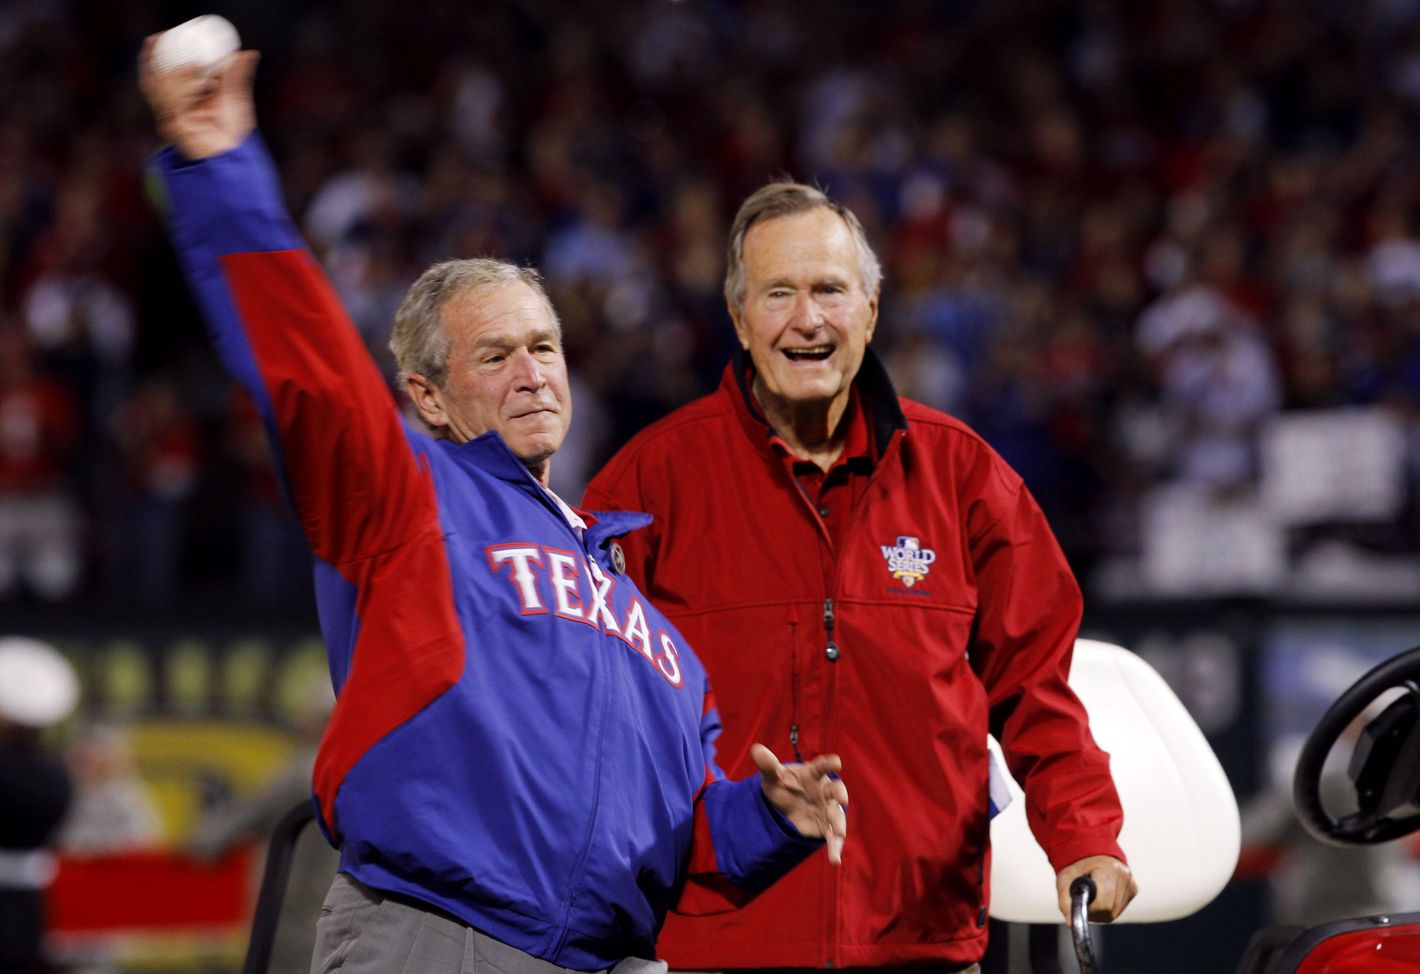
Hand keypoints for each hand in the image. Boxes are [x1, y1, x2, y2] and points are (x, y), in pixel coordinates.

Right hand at [138, 35, 258, 158]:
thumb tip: (249, 53)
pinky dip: (186, 89)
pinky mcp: (174, 126)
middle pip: (153, 78)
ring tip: (207, 78)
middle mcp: (169, 109)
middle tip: (171, 43)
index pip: (157, 73)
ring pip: (162, 87)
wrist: (231, 159)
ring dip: (181, 75)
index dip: (153, 54)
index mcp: (178, 100)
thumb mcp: (235, 98)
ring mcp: (169, 118)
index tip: (160, 36)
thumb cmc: (232, 134)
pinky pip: (173, 102)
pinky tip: (203, 85)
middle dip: (155, 57)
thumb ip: (237, 76)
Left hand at [751, 743, 847, 863]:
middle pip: (836, 791)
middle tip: (842, 799)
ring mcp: (827, 809)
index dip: (828, 764)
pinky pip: (832, 838)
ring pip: (837, 816)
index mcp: (813, 774)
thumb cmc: (781, 786)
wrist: (782, 806)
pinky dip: (835, 848)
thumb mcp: (771, 777)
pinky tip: (835, 860)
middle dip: (841, 794)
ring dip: (839, 824)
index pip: (821, 767)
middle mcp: (824, 791)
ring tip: (840, 833)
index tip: (836, 762)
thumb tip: (756, 749)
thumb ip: (767, 765)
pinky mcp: (826, 828)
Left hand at [1055, 855, 1135, 921]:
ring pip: (1114, 913)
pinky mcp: (1133, 889)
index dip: (1090, 909)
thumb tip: (1070, 923)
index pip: (1103, 903)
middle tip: (1084, 900)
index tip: (1081, 904)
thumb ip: (1065, 901)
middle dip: (1094, 911)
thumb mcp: (1065, 878)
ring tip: (1091, 896)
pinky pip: (1118, 909)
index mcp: (1108, 868)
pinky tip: (1101, 895)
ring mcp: (1131, 883)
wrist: (1092, 851)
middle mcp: (1124, 876)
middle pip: (1109, 910)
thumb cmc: (1077, 865)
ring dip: (1100, 911)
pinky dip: (1107, 907)